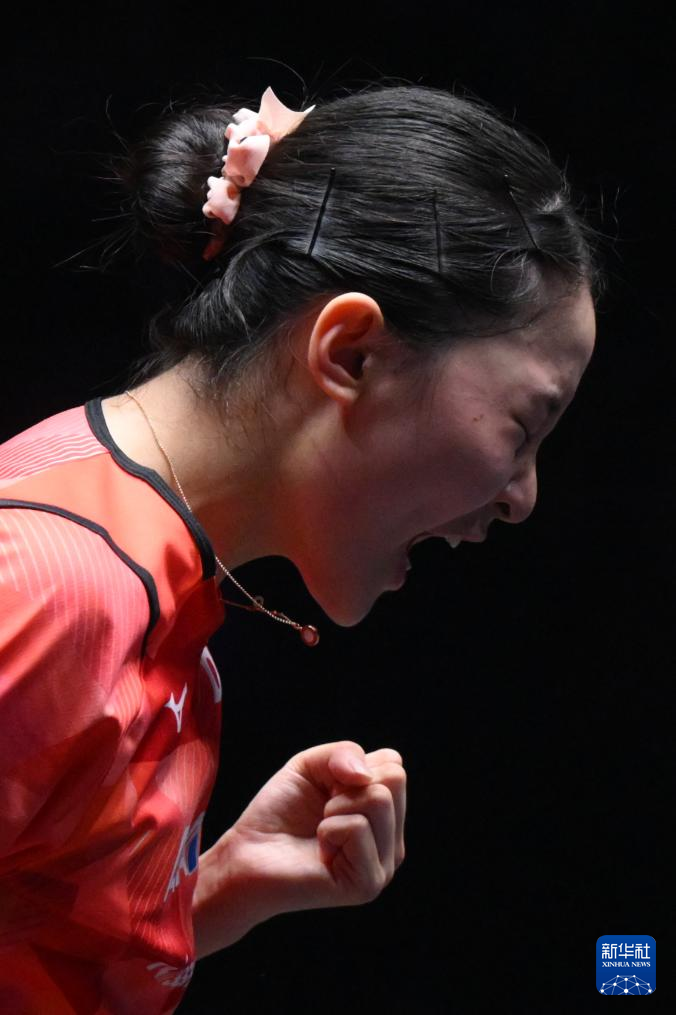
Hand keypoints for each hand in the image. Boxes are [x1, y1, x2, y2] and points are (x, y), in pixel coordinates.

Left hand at [218, 740, 406, 919]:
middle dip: (346, 785)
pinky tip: (321, 852)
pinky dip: (329, 829)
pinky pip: (357, 827)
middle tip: (323, 812)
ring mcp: (383, 866)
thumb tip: (365, 776)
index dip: (351, 767)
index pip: (395, 765)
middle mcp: (391, 840)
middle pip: (394, 779)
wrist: (248, 854)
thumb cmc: (280, 811)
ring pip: (378, 800)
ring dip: (334, 807)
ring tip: (320, 832)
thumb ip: (344, 752)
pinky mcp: (367, 884)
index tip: (328, 791)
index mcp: (386, 814)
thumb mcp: (311, 765)